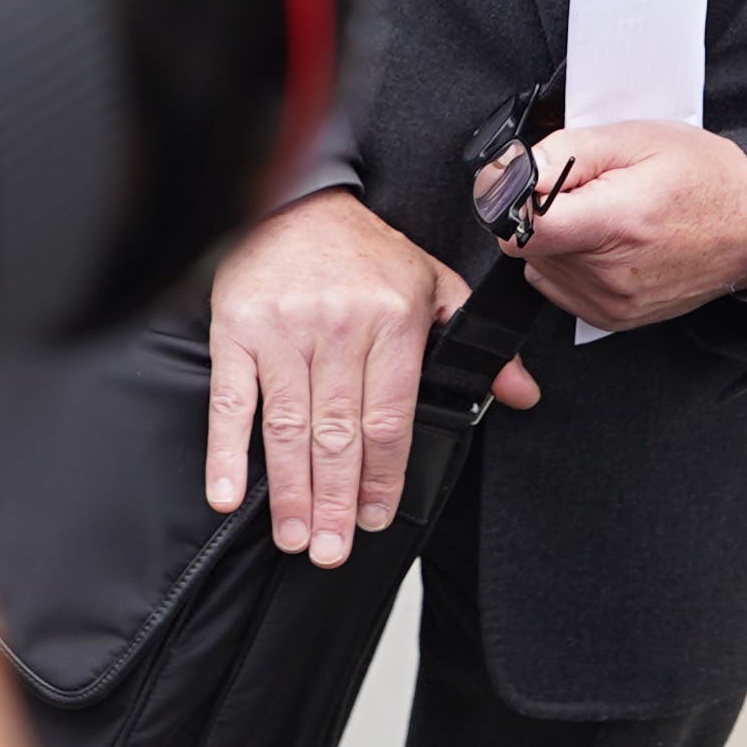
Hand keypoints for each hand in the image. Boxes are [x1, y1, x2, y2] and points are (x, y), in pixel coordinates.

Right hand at [202, 191, 474, 566]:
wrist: (296, 195)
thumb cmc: (364, 249)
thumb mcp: (434, 284)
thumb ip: (476, 343)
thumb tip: (521, 394)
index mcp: (393, 320)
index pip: (390, 419)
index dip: (384, 478)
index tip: (378, 518)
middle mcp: (339, 327)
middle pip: (338, 435)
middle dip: (336, 502)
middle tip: (332, 551)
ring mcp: (283, 330)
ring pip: (288, 428)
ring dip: (290, 491)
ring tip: (295, 538)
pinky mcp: (236, 329)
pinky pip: (231, 400)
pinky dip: (225, 451)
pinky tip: (227, 493)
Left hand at [499, 118, 746, 330]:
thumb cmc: (704, 178)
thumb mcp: (634, 138)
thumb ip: (564, 152)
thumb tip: (510, 169)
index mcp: (617, 223)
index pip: (523, 229)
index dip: (512, 200)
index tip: (525, 182)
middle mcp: (612, 274)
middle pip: (529, 246)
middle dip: (543, 213)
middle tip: (587, 189)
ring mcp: (613, 303)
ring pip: (541, 267)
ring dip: (558, 239)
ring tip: (604, 214)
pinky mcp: (614, 319)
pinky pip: (560, 287)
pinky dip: (571, 263)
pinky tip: (606, 241)